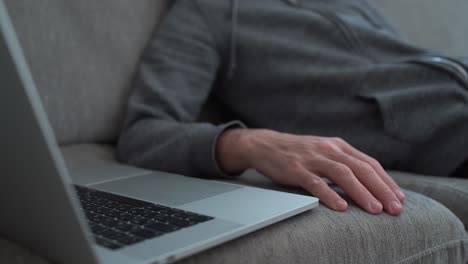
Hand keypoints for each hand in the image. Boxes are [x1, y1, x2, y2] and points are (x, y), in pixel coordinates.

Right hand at [216, 129, 404, 214]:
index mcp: (338, 145)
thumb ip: (343, 162)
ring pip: (342, 174)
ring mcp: (311, 158)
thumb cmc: (298, 152)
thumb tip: (368, 182)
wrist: (265, 145)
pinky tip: (341, 207)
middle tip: (395, 208)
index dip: (386, 181)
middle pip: (361, 168)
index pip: (368, 163)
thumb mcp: (323, 151)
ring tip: (375, 209)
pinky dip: (329, 195)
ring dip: (361, 192)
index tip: (399, 198)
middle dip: (381, 189)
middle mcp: (328, 149)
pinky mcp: (295, 169)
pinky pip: (315, 183)